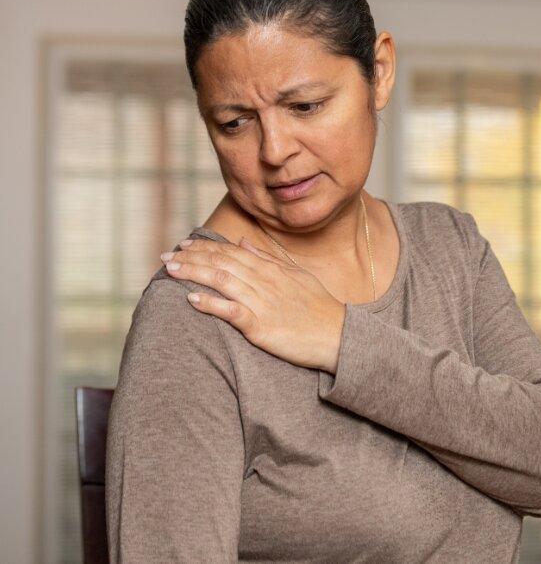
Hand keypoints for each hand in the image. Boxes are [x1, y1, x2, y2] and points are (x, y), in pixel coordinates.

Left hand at [160, 238, 345, 372]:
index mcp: (271, 269)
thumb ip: (267, 258)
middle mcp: (264, 281)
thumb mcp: (296, 274)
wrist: (337, 335)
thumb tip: (243, 242)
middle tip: (167, 256)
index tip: (184, 244)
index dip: (205, 246)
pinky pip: (231, 312)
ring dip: (194, 274)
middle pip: (221, 263)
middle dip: (192, 257)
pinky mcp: (261, 326)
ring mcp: (262, 303)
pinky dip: (210, 304)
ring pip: (221, 281)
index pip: (232, 251)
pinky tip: (192, 299)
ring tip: (171, 270)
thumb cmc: (319, 307)